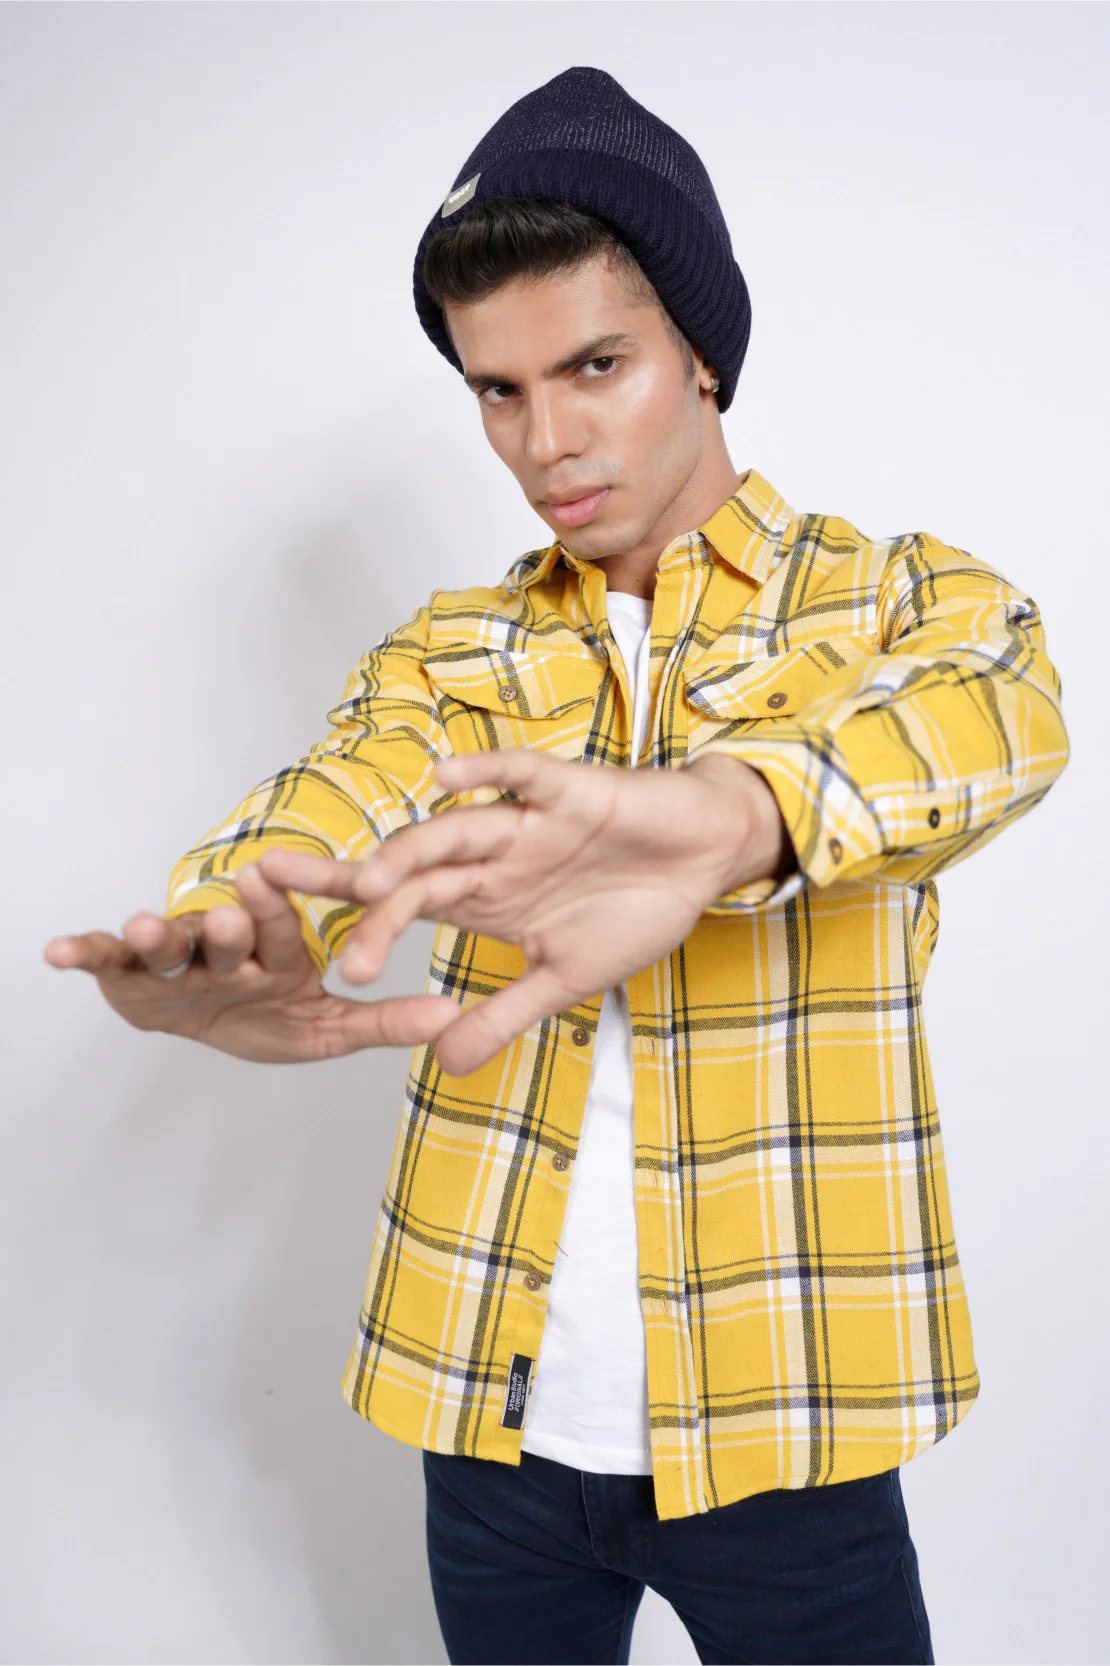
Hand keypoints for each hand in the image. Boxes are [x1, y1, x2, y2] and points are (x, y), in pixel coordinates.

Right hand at [42, 862, 461, 1062]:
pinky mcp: (130, 978)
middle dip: (222, 925)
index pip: (279, 924)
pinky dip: (83, 953)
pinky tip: (54, 951)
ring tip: (145, 930)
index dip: (275, 906)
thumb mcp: (330, 1027)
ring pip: (167, 946)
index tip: (272, 879)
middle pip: (223, 934)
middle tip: (228, 912)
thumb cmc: (273, 1016)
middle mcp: (224, 947)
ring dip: (155, 938)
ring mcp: (177, 962)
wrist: (216, 1025)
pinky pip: (106, 962)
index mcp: (275, 950)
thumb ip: (384, 1022)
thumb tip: (450, 1016)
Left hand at [256, 748, 788, 1078]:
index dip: (352, 923)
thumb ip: (504, 1015)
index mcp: (482, 897)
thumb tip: (443, 1066)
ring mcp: (526, 822)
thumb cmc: (635, 910)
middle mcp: (491, 856)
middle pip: (408, 866)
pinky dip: (487, 775)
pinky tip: (445, 779)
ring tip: (369, 878)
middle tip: (284, 895)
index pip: (402, 908)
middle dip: (350, 884)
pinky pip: (520, 776)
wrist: (703, 860)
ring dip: (411, 850)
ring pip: (455, 831)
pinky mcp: (570, 791)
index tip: (298, 954)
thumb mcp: (565, 978)